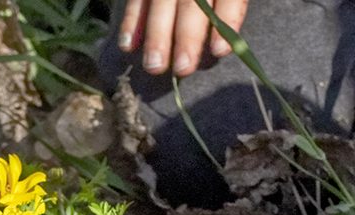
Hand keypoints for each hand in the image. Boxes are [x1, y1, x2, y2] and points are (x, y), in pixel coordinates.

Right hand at [117, 0, 249, 76]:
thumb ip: (227, 8)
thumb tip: (220, 47)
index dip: (227, 19)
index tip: (220, 51)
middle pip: (192, 3)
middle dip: (187, 36)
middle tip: (183, 67)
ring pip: (161, 2)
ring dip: (156, 36)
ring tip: (154, 66)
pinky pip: (136, 0)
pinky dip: (131, 22)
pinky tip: (127, 46)